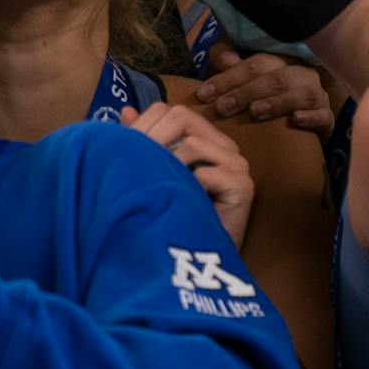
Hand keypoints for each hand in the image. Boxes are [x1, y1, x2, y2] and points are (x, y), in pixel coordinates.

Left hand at [120, 102, 253, 245]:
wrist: (195, 257)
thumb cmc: (174, 212)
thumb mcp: (153, 170)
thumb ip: (142, 139)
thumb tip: (125, 110)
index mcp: (205, 136)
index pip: (170, 111)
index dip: (144, 126)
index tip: (126, 151)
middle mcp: (224, 145)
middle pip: (182, 118)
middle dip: (153, 140)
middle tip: (139, 167)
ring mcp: (238, 164)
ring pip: (192, 144)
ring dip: (168, 166)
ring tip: (158, 187)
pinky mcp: (244, 186)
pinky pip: (206, 173)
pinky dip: (187, 186)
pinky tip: (180, 201)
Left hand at [196, 46, 334, 133]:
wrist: (306, 124)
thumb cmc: (271, 100)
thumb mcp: (250, 82)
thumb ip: (235, 69)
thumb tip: (222, 57)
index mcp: (281, 63)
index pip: (253, 64)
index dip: (227, 78)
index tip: (203, 94)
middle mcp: (301, 75)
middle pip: (275, 78)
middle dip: (246, 92)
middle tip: (222, 107)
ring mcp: (317, 96)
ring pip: (301, 93)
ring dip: (277, 102)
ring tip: (255, 111)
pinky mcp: (328, 118)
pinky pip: (324, 115)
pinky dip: (311, 117)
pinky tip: (296, 120)